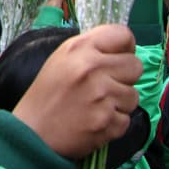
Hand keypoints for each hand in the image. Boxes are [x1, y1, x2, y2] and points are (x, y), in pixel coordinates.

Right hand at [12, 24, 140, 159]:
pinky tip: (94, 121)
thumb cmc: (47, 94)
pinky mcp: (108, 121)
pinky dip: (113, 123)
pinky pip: (126, 119)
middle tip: (104, 86)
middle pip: (135, 66)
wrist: (32, 133)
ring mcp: (101, 95)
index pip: (123, 34)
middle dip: (124, 77)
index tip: (116, 58)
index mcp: (78, 48)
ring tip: (95, 106)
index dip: (124, 48)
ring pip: (133, 95)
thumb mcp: (62, 59)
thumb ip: (91, 50)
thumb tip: (124, 51)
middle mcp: (92, 68)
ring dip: (119, 103)